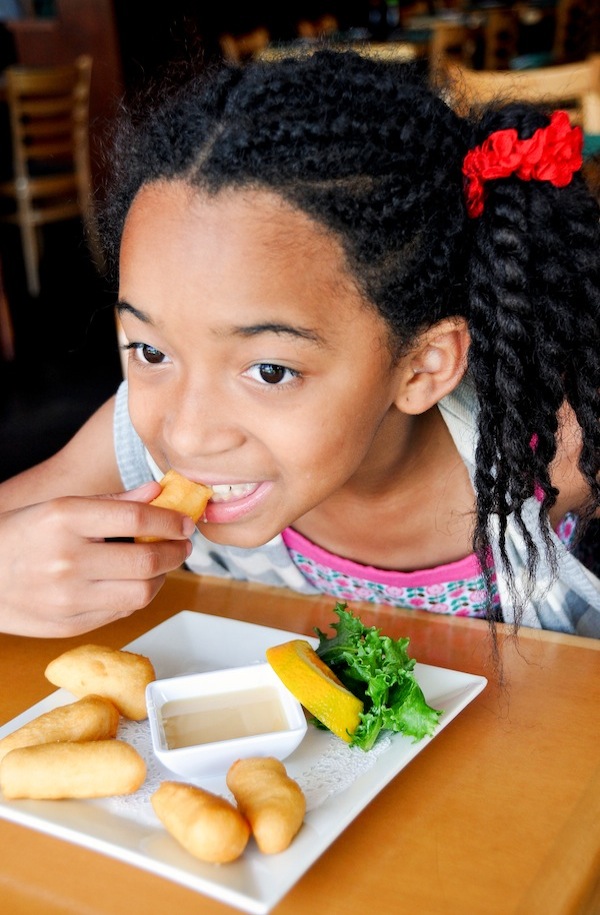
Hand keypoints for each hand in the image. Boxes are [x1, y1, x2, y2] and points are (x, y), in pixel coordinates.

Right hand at [0, 482, 194, 636]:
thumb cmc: (21, 537)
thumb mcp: (60, 507)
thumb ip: (114, 502)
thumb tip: (159, 493)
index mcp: (64, 519)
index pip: (136, 519)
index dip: (170, 521)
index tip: (184, 522)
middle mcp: (67, 560)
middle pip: (146, 561)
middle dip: (176, 552)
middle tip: (181, 545)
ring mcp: (69, 598)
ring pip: (142, 594)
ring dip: (162, 578)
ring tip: (161, 565)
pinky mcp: (70, 625)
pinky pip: (122, 613)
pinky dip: (137, 596)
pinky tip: (134, 583)